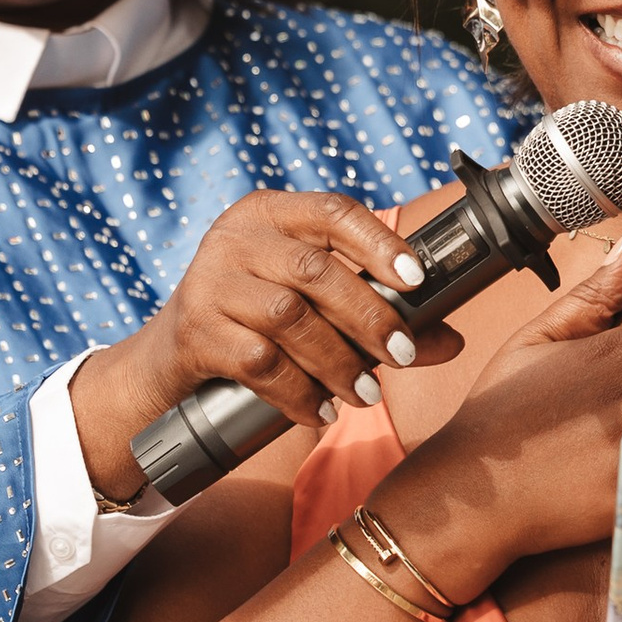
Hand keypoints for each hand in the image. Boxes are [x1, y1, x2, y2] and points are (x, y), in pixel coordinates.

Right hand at [69, 187, 461, 493]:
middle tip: (401, 356)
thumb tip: (450, 339)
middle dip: (367, 317)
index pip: (333, 211)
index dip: (379, 243)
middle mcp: (236, 237)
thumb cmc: (258, 319)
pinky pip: (258, 363)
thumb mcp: (311, 303)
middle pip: (314, 270)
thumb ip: (378, 314)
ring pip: (287, 317)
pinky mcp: (195, 331)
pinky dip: (298, 392)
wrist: (171, 358)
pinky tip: (322, 411)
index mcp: (271, 213)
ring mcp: (209, 282)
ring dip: (336, 361)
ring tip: (365, 394)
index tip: (416, 280)